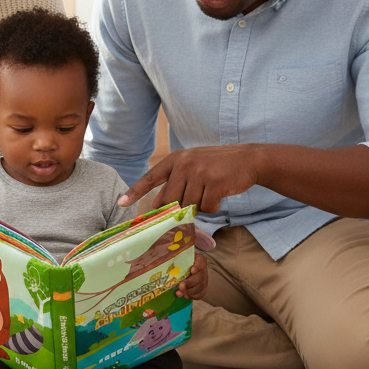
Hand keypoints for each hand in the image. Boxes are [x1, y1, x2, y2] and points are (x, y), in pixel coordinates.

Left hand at [120, 146, 257, 213]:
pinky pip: (206, 208)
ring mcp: (199, 172)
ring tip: (210, 192)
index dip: (135, 191)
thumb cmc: (217, 167)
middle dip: (179, 209)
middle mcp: (185, 164)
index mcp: (176, 159)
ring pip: (189, 206)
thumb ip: (174, 183)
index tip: (121, 202)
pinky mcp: (214, 182)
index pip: (151, 177)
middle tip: (194, 202)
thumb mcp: (192, 168)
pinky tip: (220, 194)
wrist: (248, 159)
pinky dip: (213, 207)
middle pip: (170, 200)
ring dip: (200, 206)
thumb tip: (155, 206)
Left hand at [176, 252, 207, 299]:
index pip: (201, 262)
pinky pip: (200, 294)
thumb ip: (173, 255)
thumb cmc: (180, 260)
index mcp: (198, 259)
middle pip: (199, 277)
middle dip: (189, 283)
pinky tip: (185, 296)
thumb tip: (161, 257)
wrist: (185, 267)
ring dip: (189, 291)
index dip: (197, 266)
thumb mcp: (177, 255)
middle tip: (180, 286)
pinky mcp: (202, 288)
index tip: (192, 270)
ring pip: (200, 287)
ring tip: (179, 293)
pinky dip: (193, 296)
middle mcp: (203, 270)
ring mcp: (203, 280)